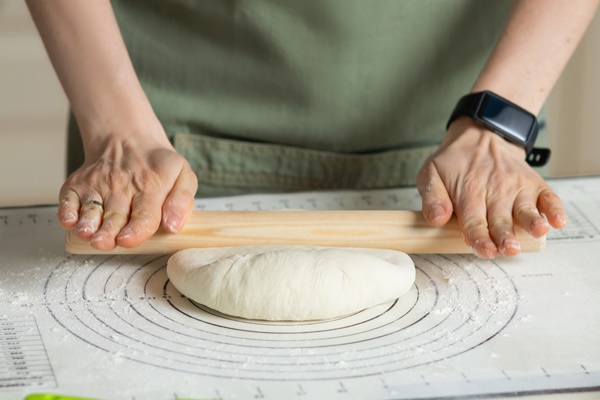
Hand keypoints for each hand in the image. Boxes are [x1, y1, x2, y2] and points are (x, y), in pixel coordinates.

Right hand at [56, 131, 197, 249]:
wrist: (128, 138)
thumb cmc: (158, 166)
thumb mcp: (183, 177)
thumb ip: (181, 202)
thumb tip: (173, 226)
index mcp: (151, 187)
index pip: (144, 213)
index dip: (136, 229)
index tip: (128, 240)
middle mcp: (123, 186)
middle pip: (115, 216)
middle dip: (108, 231)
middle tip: (104, 242)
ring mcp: (99, 184)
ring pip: (91, 209)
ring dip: (87, 222)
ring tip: (86, 233)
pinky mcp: (79, 184)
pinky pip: (69, 200)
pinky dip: (66, 210)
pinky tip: (69, 220)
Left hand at [417, 117, 566, 257]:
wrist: (481, 135)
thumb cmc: (454, 162)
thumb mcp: (430, 174)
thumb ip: (432, 198)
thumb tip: (437, 218)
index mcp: (469, 193)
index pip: (474, 221)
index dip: (479, 238)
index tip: (484, 249)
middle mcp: (495, 191)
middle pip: (501, 220)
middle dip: (505, 236)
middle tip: (508, 249)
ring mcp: (516, 187)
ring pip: (526, 209)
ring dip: (532, 221)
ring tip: (538, 231)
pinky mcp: (533, 184)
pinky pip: (548, 197)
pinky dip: (555, 208)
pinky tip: (558, 220)